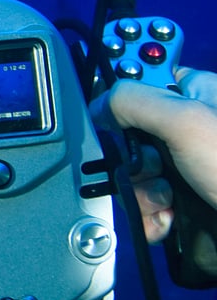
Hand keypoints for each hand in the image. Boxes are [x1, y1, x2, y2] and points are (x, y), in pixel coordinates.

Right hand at [102, 67, 216, 241]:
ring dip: (141, 193)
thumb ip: (134, 100)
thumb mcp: (187, 122)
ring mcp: (192, 167)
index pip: (145, 77)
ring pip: (139, 172)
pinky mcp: (190, 200)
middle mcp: (194, 127)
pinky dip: (152, 216)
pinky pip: (151, 202)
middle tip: (151, 169)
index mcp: (200, 93)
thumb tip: (99, 105)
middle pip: (133, 130)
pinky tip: (166, 222)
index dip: (122, 93)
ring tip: (165, 204)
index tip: (109, 114)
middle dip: (131, 157)